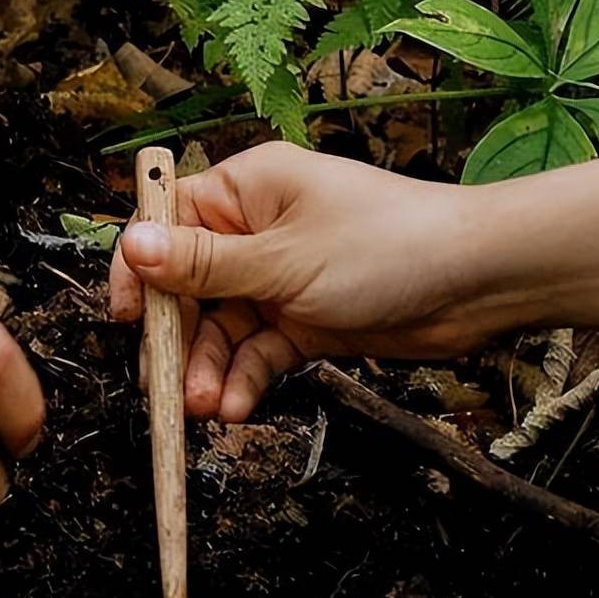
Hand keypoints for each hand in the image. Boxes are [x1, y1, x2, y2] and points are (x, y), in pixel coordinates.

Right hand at [109, 142, 522, 421]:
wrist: (474, 284)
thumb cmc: (390, 245)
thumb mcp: (283, 259)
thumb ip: (204, 265)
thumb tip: (134, 248)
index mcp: (246, 190)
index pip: (166, 224)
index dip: (138, 271)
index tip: (124, 319)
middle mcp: (256, 231)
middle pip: (187, 288)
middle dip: (175, 339)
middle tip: (164, 387)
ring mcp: (280, 279)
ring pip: (220, 329)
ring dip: (209, 369)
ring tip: (205, 407)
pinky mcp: (304, 321)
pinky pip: (257, 352)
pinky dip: (245, 379)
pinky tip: (237, 406)